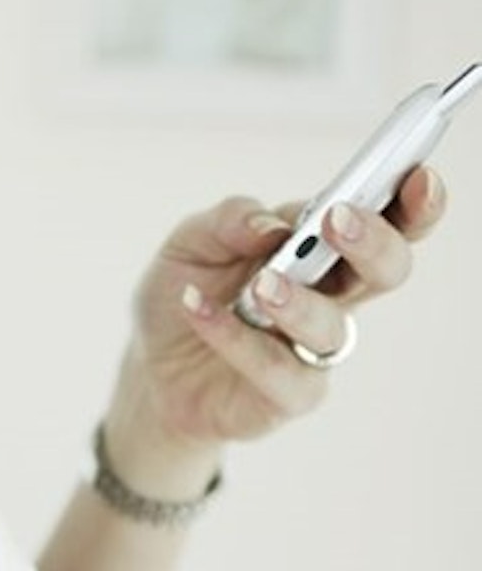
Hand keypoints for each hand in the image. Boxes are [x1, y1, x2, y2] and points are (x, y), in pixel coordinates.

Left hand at [115, 166, 444, 462]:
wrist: (149, 364)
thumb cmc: (186, 292)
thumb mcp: (191, 242)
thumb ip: (228, 221)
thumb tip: (271, 224)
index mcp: (321, 249)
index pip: (386, 222)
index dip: (413, 202)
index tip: (420, 176)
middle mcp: (330, 297)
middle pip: (384, 272)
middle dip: (373, 243)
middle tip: (339, 222)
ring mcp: (312, 349)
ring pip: (331, 327)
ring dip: (300, 301)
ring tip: (261, 283)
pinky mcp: (286, 394)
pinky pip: (274, 369)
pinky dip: (233, 336)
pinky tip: (197, 308)